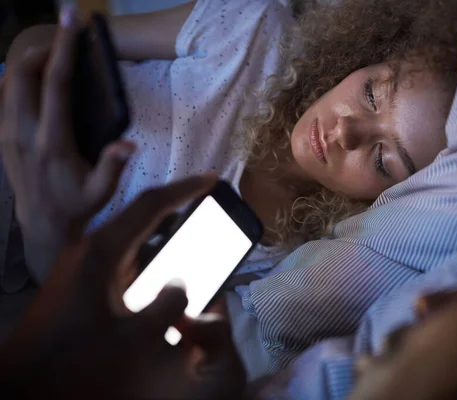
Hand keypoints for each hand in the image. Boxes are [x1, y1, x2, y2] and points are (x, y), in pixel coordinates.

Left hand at [0, 5, 134, 281]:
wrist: (41, 225)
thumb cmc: (77, 205)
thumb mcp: (101, 192)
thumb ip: (112, 167)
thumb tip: (129, 143)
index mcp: (50, 141)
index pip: (54, 83)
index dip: (64, 48)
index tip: (72, 19)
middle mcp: (22, 131)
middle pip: (23, 73)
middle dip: (44, 49)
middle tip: (66, 44)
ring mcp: (7, 132)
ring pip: (8, 81)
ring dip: (30, 62)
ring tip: (54, 58)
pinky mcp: (2, 136)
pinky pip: (4, 95)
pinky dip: (18, 78)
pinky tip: (36, 80)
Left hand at [0, 175, 245, 398]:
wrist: (24, 379)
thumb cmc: (77, 357)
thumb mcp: (134, 338)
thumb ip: (168, 307)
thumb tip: (182, 284)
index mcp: (103, 250)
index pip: (150, 205)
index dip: (184, 189)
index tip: (210, 178)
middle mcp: (90, 247)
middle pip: (139, 213)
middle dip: (174, 204)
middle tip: (203, 200)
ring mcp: (81, 261)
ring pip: (129, 233)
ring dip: (159, 229)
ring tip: (188, 230)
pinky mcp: (79, 277)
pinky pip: (119, 253)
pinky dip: (145, 250)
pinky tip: (159, 266)